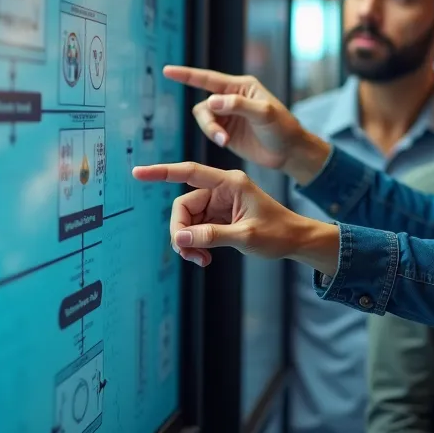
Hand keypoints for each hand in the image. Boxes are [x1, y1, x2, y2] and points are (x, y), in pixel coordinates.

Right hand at [131, 161, 340, 274]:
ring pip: (188, 221)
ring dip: (188, 242)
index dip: (162, 172)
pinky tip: (204, 259)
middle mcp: (222, 189)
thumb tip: (179, 239)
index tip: (138, 172)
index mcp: (231, 183)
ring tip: (199, 261)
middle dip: (181, 231)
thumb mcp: (246, 236)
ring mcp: (220, 204)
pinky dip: (195, 245)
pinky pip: (196, 229)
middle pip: (183, 206)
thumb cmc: (278, 233)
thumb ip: (212, 236)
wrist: (295, 240)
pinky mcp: (219, 217)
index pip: (190, 172)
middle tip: (189, 254)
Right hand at [163, 65, 330, 182]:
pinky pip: (209, 130)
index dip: (187, 74)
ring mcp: (228, 115)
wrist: (289, 151)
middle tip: (221, 136)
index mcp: (241, 86)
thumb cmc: (283, 128)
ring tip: (225, 141)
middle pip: (204, 104)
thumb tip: (212, 101)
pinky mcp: (226, 131)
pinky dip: (214, 137)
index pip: (209, 78)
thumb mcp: (264, 113)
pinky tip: (227, 142)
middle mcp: (231, 98)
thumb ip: (238, 105)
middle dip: (208, 121)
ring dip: (210, 130)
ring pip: (204, 119)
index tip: (167, 70)